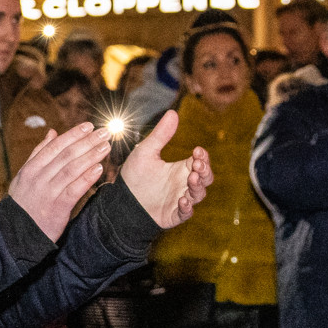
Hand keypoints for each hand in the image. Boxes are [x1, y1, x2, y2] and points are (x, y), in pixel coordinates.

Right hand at [5, 123, 109, 240]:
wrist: (16, 233)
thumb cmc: (24, 201)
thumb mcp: (25, 175)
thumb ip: (39, 153)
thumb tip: (52, 132)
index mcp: (31, 168)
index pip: (55, 146)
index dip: (73, 135)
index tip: (89, 126)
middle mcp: (39, 178)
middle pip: (66, 155)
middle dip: (87, 142)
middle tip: (105, 132)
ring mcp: (48, 193)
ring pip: (72, 170)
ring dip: (91, 156)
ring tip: (106, 146)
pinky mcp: (58, 208)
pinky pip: (74, 190)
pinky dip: (87, 178)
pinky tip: (99, 169)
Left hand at [119, 109, 213, 228]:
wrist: (121, 199)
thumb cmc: (135, 175)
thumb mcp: (146, 152)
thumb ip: (160, 135)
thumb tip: (172, 112)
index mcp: (181, 168)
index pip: (200, 161)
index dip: (203, 157)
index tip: (197, 150)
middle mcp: (184, 184)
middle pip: (206, 178)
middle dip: (205, 171)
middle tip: (197, 165)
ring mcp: (180, 199)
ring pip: (199, 194)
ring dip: (197, 187)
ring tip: (190, 179)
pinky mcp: (173, 214)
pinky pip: (185, 213)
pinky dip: (186, 207)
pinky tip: (182, 200)